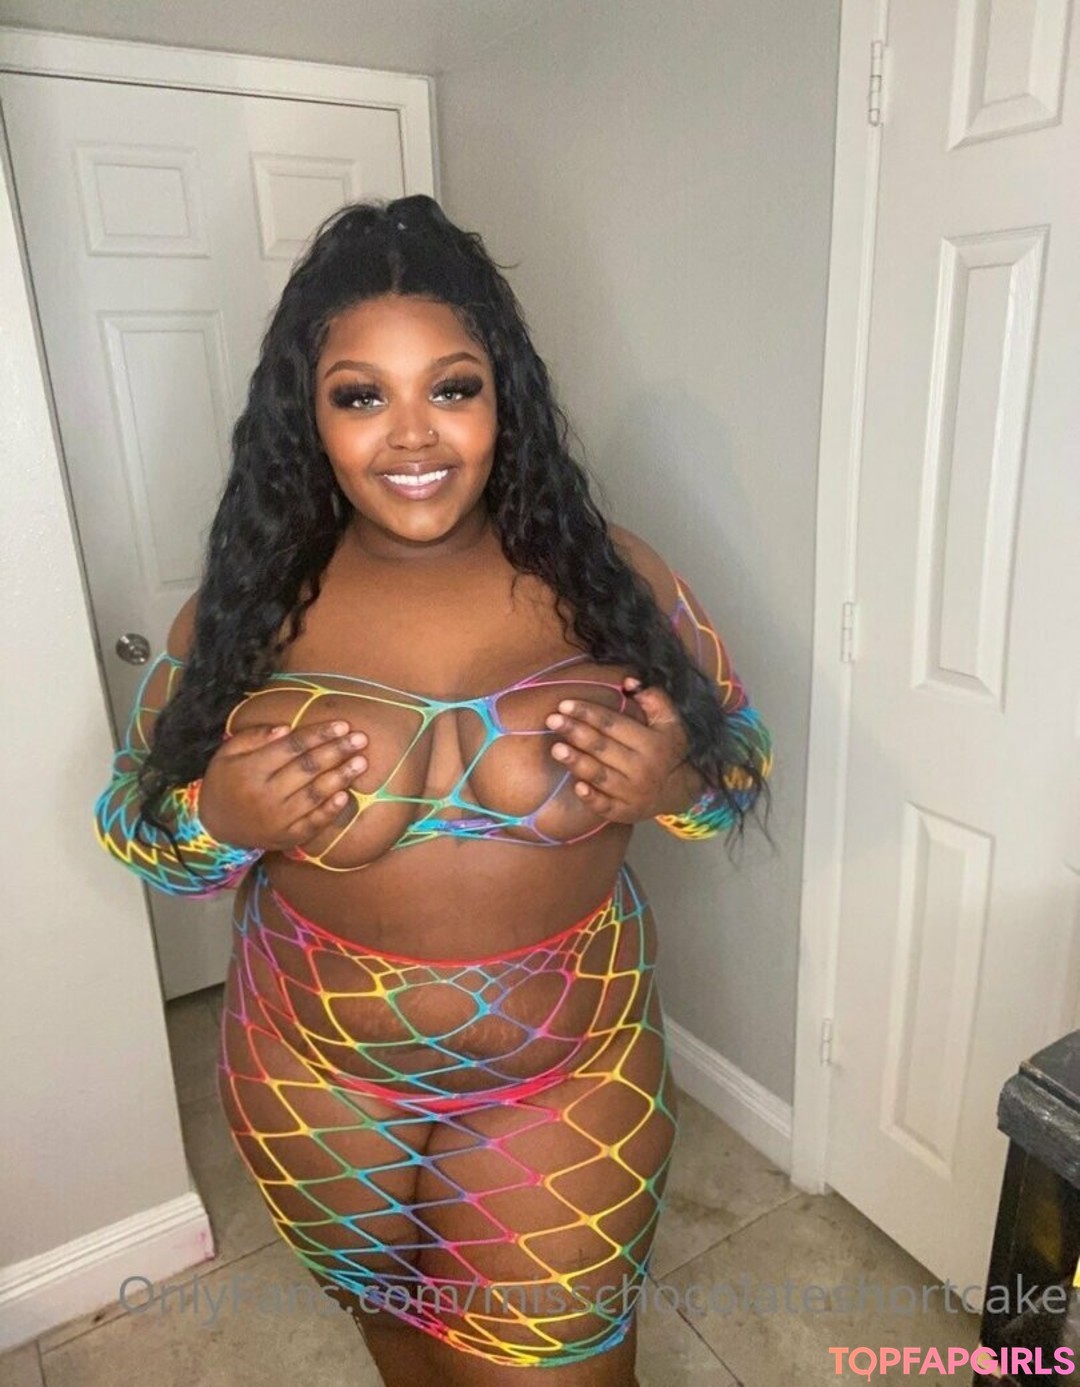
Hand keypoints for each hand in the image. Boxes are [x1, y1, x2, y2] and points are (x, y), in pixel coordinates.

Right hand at [197, 719, 368, 850]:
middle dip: (336, 752)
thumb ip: (254, 737)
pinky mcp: (286, 837)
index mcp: (250, 769)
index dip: (318, 735)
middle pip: (306, 769)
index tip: (342, 725)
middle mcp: (265, 794)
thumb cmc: (225, 781)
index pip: (291, 748)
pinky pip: (312, 823)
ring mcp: (277, 819)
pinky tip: (346, 796)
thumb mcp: (227, 753)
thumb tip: (286, 728)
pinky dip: (330, 810)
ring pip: (314, 795)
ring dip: (340, 778)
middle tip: (361, 739)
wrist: (215, 827)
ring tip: (362, 763)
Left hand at [545, 677, 704, 823]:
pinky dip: (591, 797)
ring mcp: (633, 793)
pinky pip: (605, 806)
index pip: (613, 724)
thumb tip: (628, 681)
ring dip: (576, 762)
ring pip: (600, 775)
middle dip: (575, 732)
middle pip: (602, 747)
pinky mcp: (624, 812)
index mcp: (652, 744)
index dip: (588, 712)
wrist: (677, 791)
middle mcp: (642, 769)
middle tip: (552, 720)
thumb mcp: (669, 721)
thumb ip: (652, 697)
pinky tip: (576, 786)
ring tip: (556, 748)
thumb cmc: (666, 750)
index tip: (565, 704)